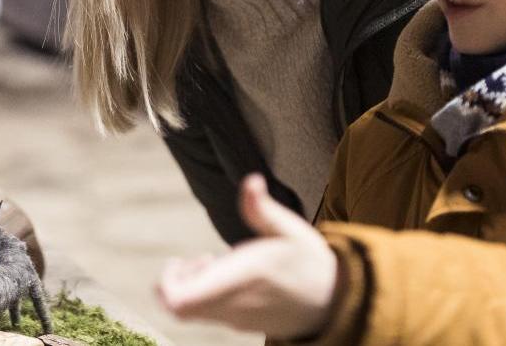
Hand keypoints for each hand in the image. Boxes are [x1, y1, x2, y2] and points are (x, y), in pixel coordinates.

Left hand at [155, 174, 337, 338]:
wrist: (336, 302)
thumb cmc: (311, 262)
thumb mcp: (290, 229)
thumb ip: (262, 209)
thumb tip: (252, 180)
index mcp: (242, 278)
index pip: (182, 299)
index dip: (169, 281)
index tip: (181, 260)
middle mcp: (235, 303)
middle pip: (179, 308)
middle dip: (177, 282)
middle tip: (199, 260)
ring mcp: (238, 319)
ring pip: (194, 312)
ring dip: (193, 287)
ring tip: (215, 264)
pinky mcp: (243, 325)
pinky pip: (212, 315)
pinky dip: (208, 296)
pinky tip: (230, 278)